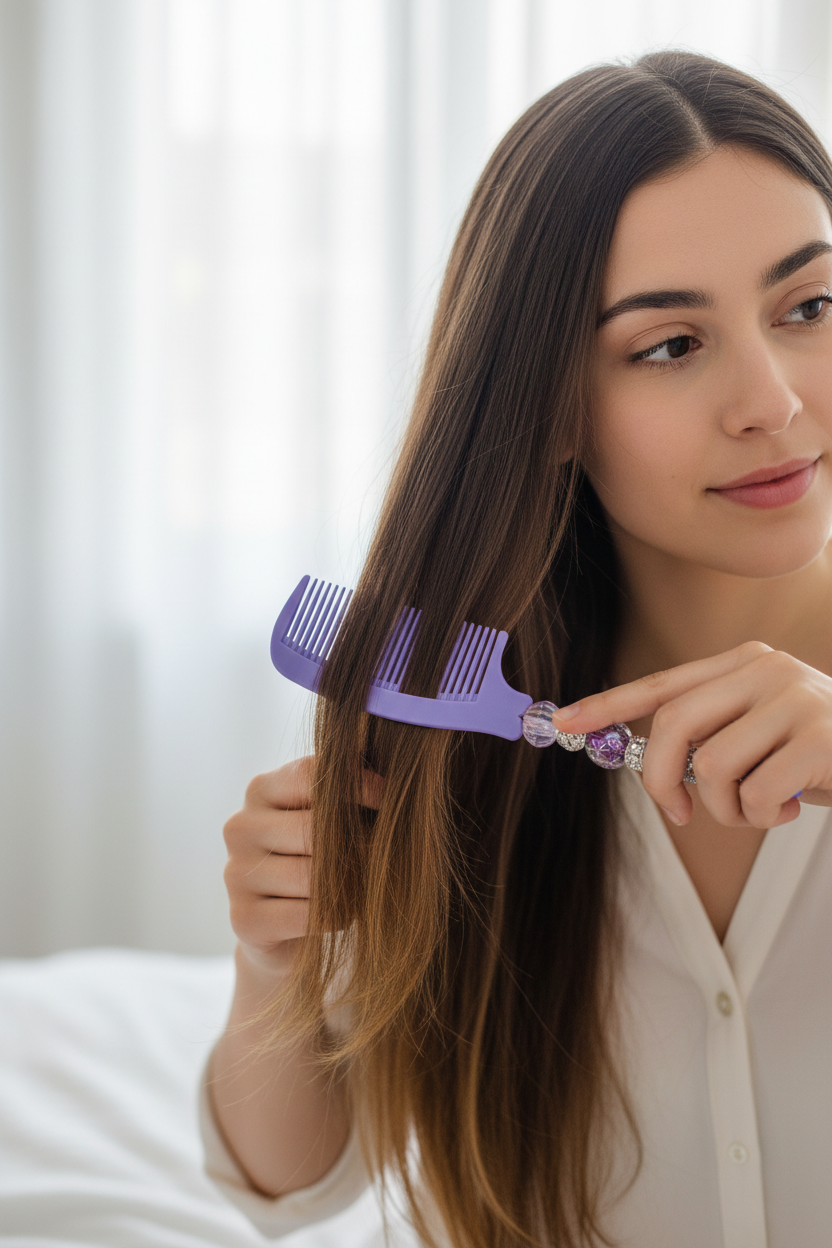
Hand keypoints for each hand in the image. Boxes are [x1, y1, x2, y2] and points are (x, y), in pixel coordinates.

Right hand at [223, 756, 383, 980]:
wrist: (291, 930)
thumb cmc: (323, 860)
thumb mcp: (332, 819)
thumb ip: (349, 795)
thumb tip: (392, 783)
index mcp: (260, 789)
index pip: (309, 774)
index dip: (357, 785)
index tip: (390, 800)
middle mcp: (240, 826)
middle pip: (313, 827)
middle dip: (356, 845)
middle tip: (379, 858)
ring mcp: (235, 873)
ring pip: (312, 874)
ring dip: (349, 886)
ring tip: (358, 889)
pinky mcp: (244, 918)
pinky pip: (308, 913)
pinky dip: (335, 916)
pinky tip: (337, 914)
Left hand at [552, 641, 831, 827]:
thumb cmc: (822, 753)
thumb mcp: (765, 733)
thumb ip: (715, 736)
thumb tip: (651, 769)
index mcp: (744, 663)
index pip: (662, 684)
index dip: (608, 704)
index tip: (561, 721)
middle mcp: (765, 670)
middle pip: (672, 727)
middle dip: (660, 782)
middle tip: (681, 813)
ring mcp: (794, 699)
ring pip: (710, 770)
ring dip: (725, 810)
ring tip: (761, 809)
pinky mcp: (819, 737)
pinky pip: (753, 795)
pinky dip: (763, 819)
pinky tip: (792, 809)